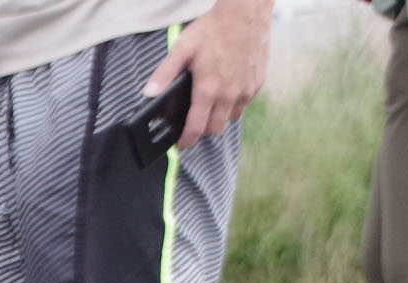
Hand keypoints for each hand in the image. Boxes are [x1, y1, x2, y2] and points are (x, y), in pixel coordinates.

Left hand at [143, 0, 272, 147]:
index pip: (196, 128)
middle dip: (203, 130)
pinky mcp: (258, 83)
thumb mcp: (182, 49)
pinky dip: (235, 104)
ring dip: (220, 118)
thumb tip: (149, 93)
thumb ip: (165, 74)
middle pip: (215, 129)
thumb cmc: (214, 29)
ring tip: (210, 106)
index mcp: (209, 90)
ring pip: (232, 119)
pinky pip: (245, 104)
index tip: (181, 143)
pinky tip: (227, 91)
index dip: (186, 140)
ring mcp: (246, 90)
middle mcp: (230, 95)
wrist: (246, 13)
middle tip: (194, 122)